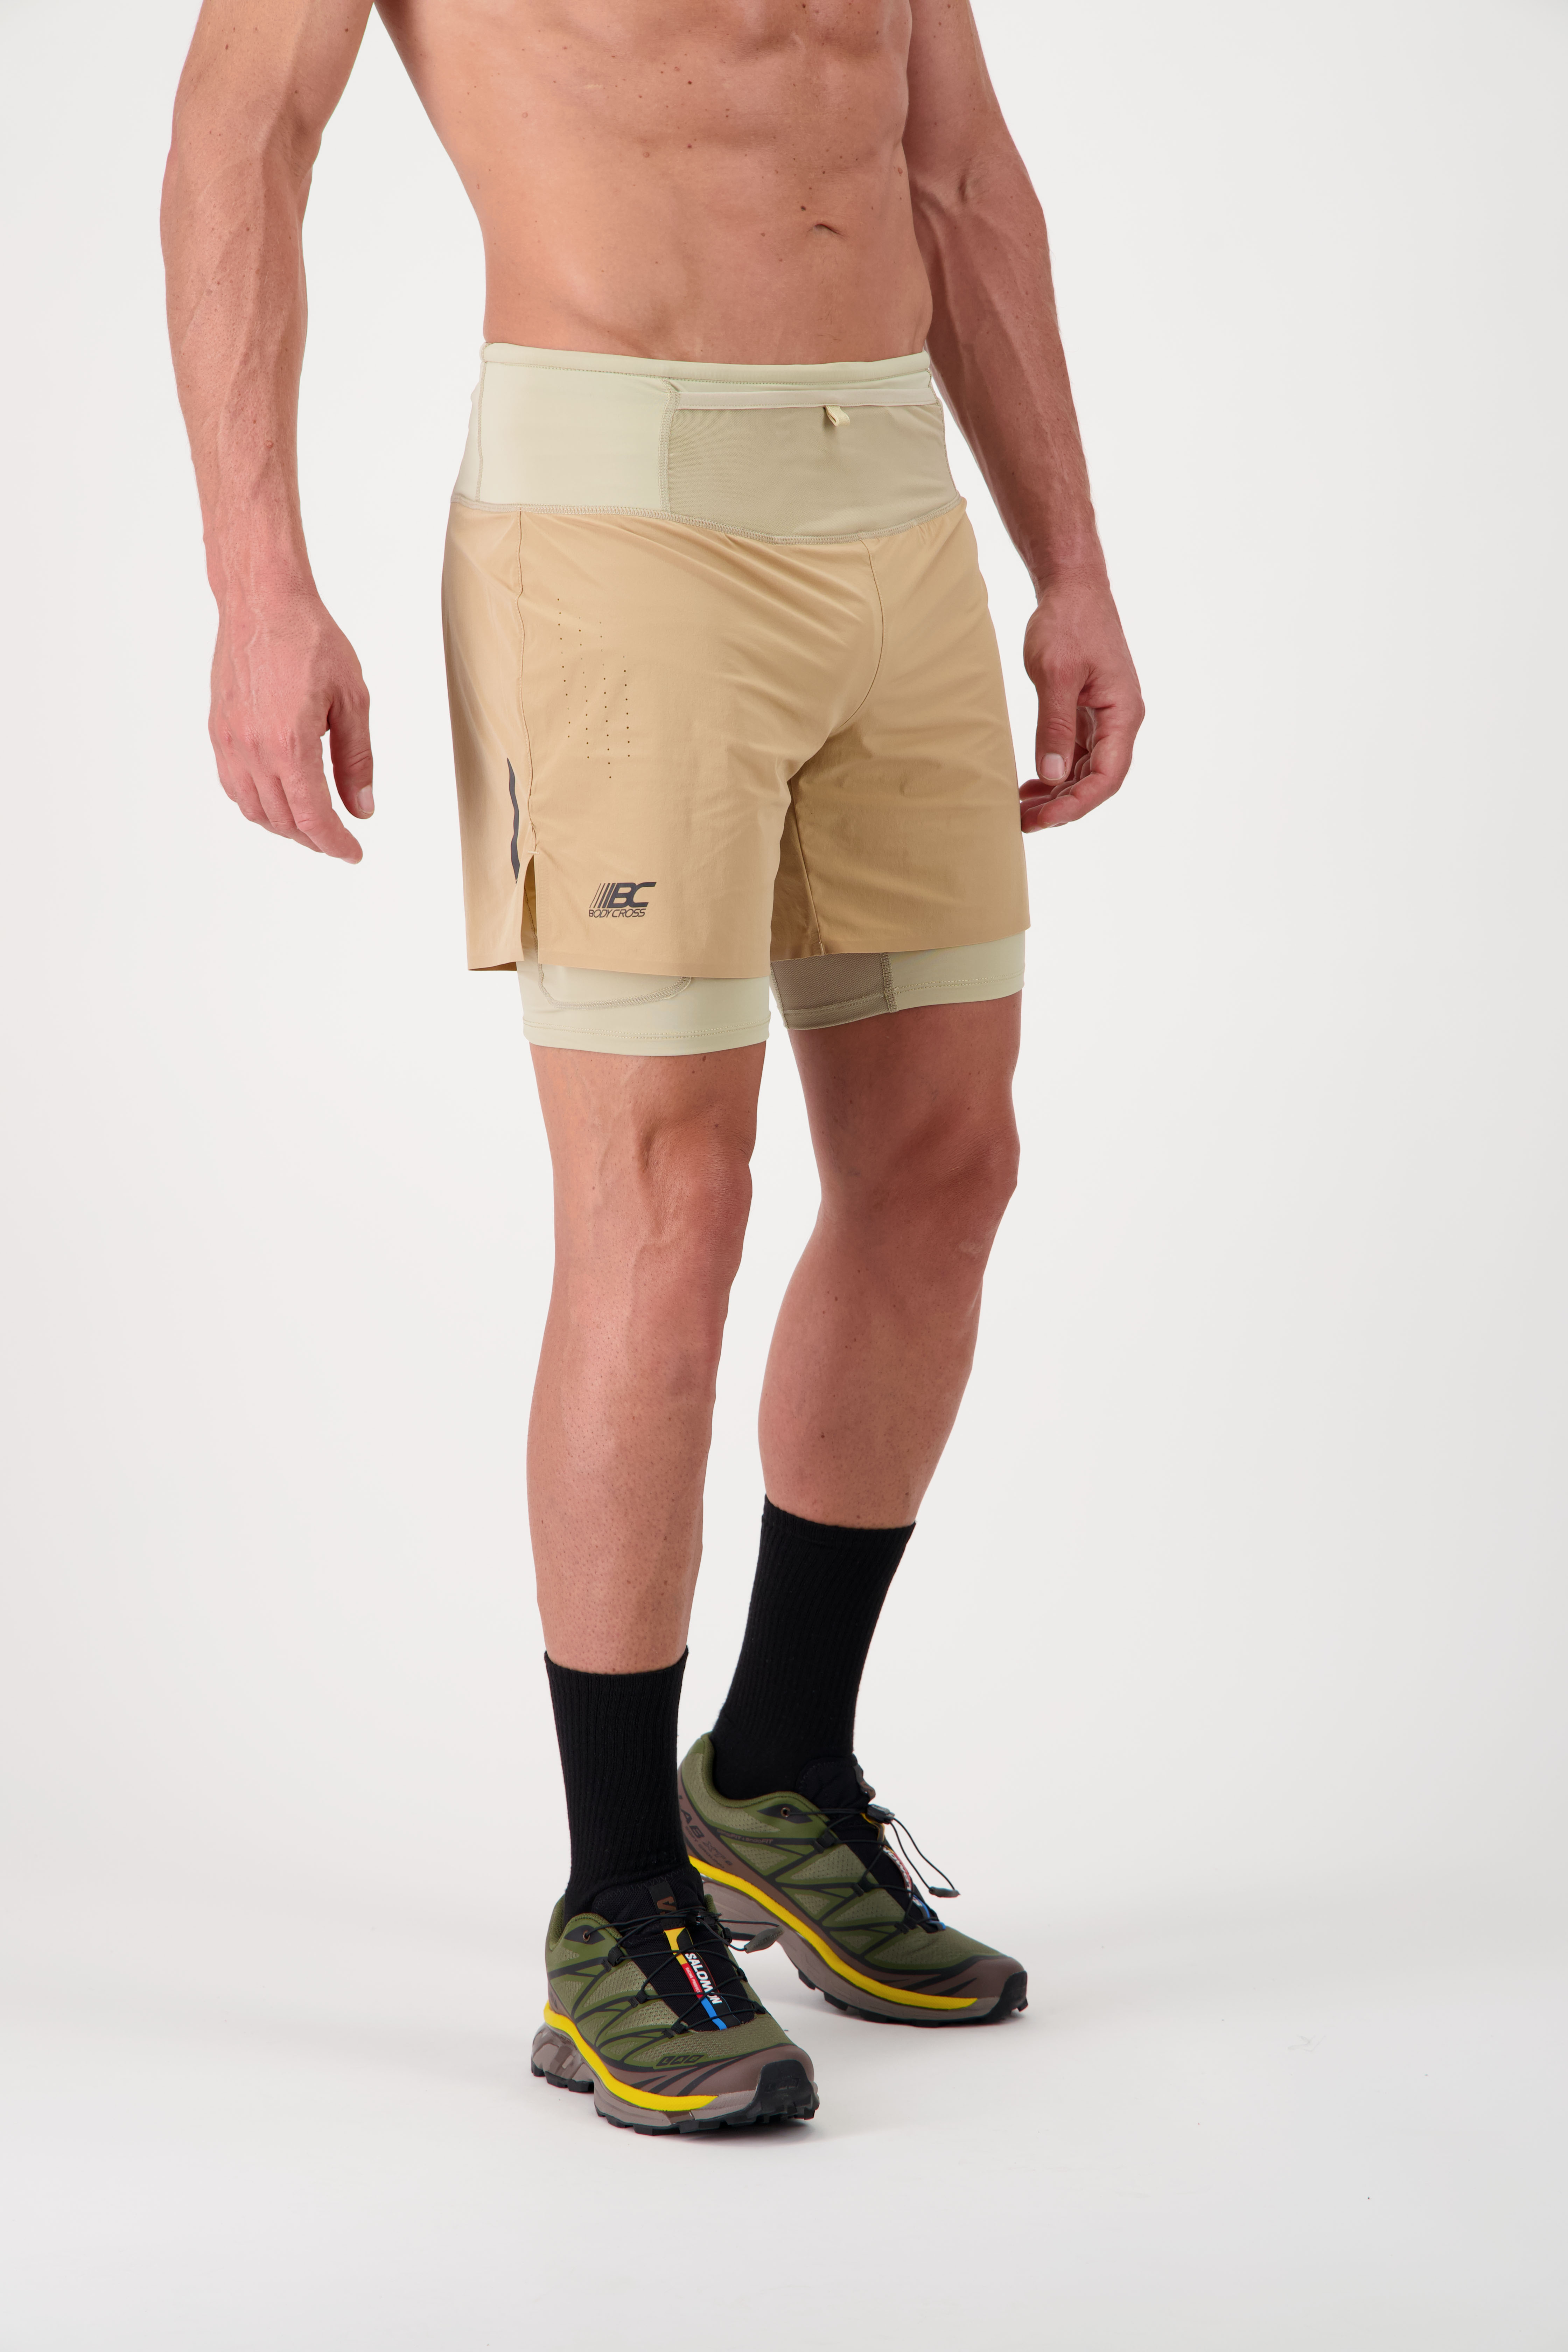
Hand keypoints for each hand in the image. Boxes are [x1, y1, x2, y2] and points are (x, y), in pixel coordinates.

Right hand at [208, 589, 372, 861]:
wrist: (262, 602)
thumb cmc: (310, 641)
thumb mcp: (352, 700)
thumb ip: (356, 760)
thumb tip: (362, 809)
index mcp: (290, 743)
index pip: (312, 817)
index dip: (334, 843)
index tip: (352, 853)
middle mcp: (253, 749)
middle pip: (284, 819)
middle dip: (314, 838)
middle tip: (338, 839)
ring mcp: (230, 741)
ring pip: (254, 809)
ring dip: (284, 825)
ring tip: (312, 823)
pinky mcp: (218, 731)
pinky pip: (233, 785)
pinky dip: (257, 803)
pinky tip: (279, 798)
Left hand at [1019, 575, 1142, 831]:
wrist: (1072, 589)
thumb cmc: (1068, 622)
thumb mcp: (1056, 673)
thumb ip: (1055, 725)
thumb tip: (1054, 774)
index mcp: (1123, 713)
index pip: (1108, 776)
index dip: (1076, 804)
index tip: (1043, 819)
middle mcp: (1120, 721)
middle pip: (1098, 781)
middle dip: (1063, 806)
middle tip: (1023, 822)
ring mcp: (1105, 719)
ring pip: (1085, 772)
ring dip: (1056, 794)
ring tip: (1021, 809)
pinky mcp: (1088, 714)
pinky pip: (1076, 755)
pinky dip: (1054, 773)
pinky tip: (1030, 785)